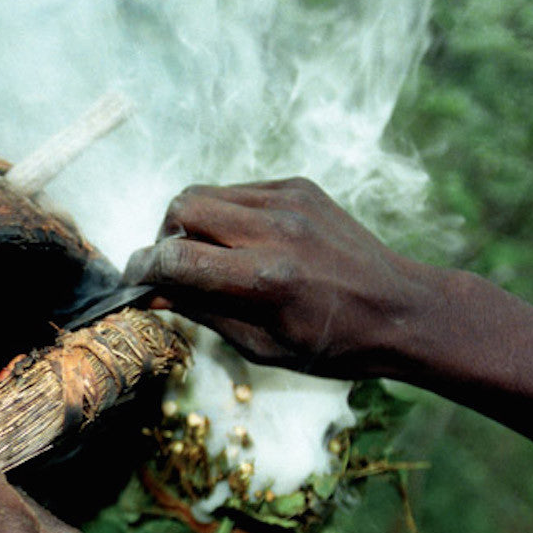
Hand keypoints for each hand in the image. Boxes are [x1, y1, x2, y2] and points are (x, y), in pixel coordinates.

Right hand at [123, 177, 430, 377]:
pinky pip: (238, 190)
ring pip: (206, 192)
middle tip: (170, 267)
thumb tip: (155, 294)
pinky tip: (239, 242)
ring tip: (203, 254)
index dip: (143, 268)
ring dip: (190, 222)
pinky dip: (224, 214)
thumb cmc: (331, 343)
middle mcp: (275, 230)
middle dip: (163, 237)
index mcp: (265, 279)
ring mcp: (289, 201)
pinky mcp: (299, 187)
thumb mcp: (261, 345)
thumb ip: (203, 312)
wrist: (400, 309)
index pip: (178, 258)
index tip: (132, 280)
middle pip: (183, 207)